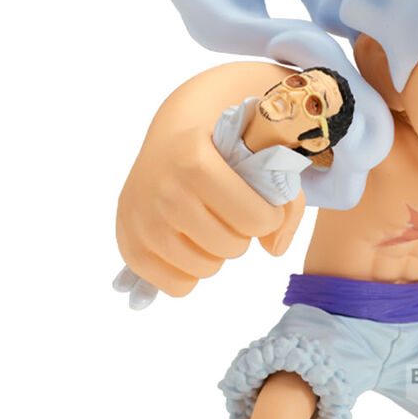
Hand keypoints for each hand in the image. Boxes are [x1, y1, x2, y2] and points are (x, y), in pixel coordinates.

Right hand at [116, 125, 295, 296]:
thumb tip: (274, 250)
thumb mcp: (263, 154)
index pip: (253, 218)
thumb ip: (287, 199)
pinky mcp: (130, 245)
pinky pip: (177, 286)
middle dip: (242, 233)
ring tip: (211, 224)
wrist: (172, 132)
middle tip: (232, 212)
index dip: (269, 217)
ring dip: (218, 252)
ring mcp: (141, 220)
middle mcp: (164, 191)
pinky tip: (192, 244)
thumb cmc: (223, 144)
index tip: (263, 204)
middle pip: (232, 247)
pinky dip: (191, 273)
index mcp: (196, 162)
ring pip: (206, 269)